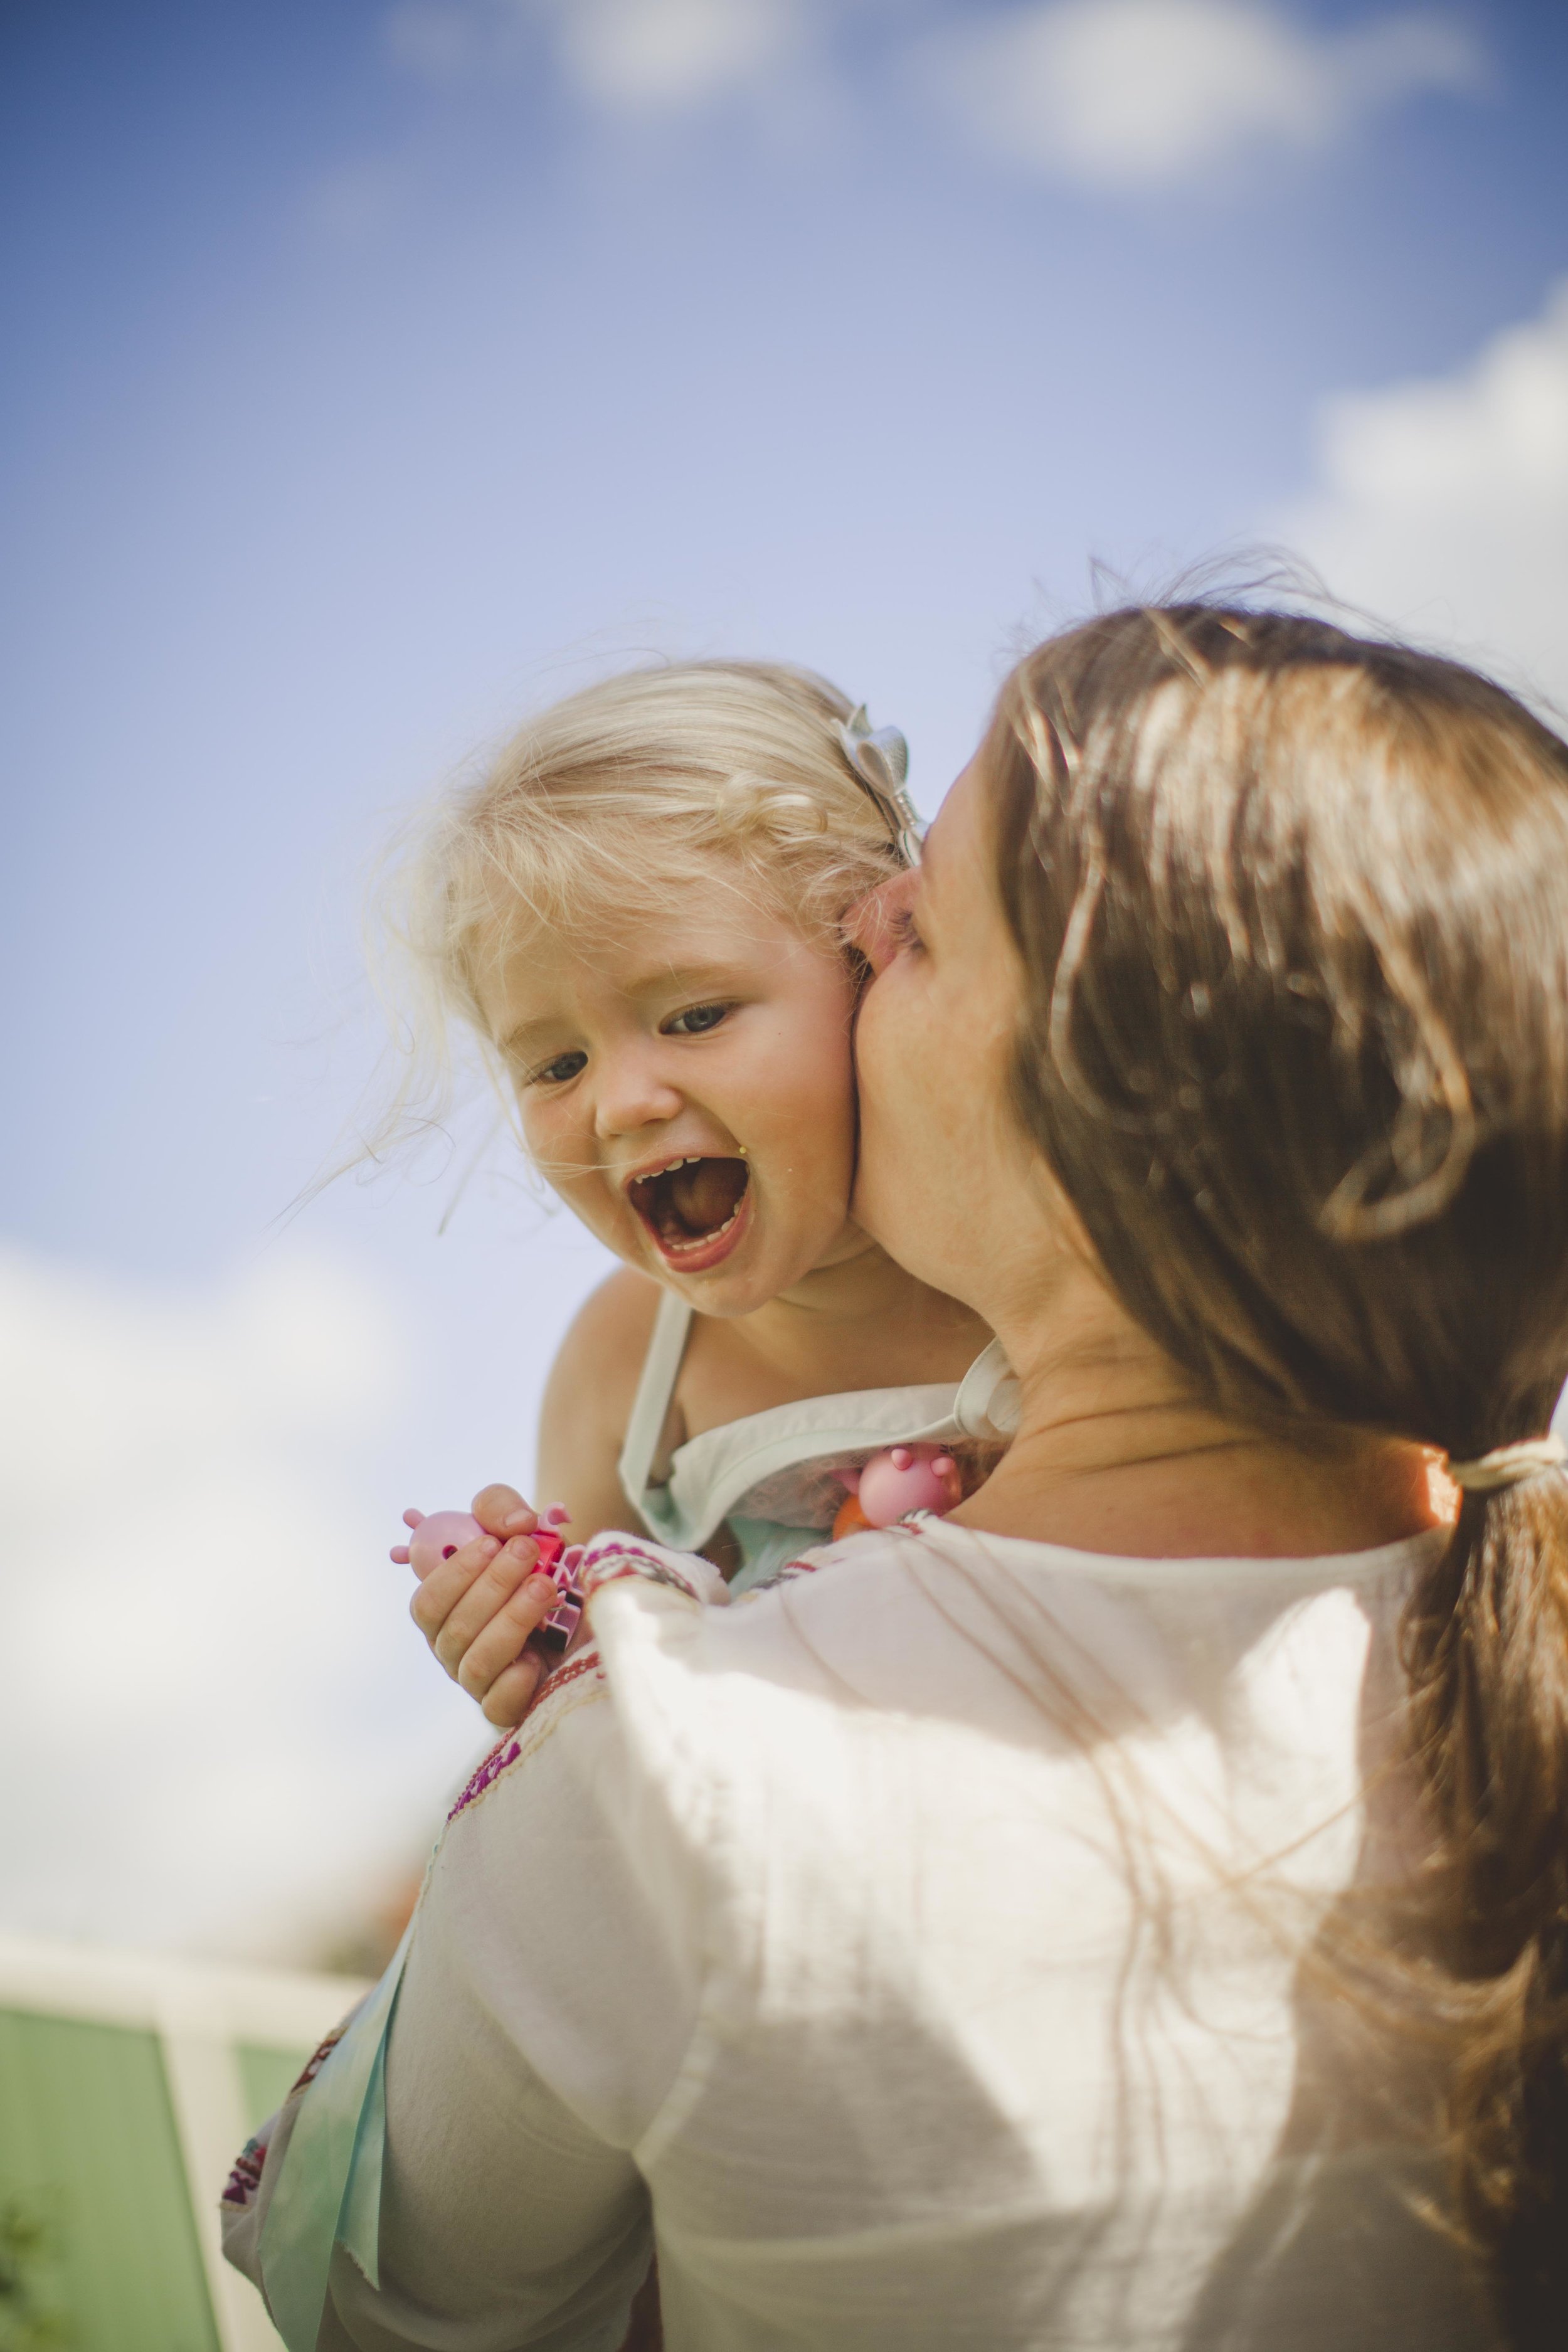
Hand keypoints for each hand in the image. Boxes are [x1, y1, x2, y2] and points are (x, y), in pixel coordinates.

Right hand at [407, 1485, 562, 1727]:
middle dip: (492, 1585)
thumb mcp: (525, 1527)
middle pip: (453, 1629)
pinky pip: (496, 1704)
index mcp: (446, 1612)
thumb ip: (502, 1509)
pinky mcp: (507, 1709)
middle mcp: (454, 1650)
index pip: (427, 1603)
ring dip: (511, 1620)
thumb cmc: (545, 1569)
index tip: (490, 1542)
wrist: (593, 1613)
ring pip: (475, 1662)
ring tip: (544, 1588)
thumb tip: (512, 1525)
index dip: (453, 1573)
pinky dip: (514, 1680)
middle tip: (527, 1552)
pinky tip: (536, 1657)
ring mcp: (479, 1683)